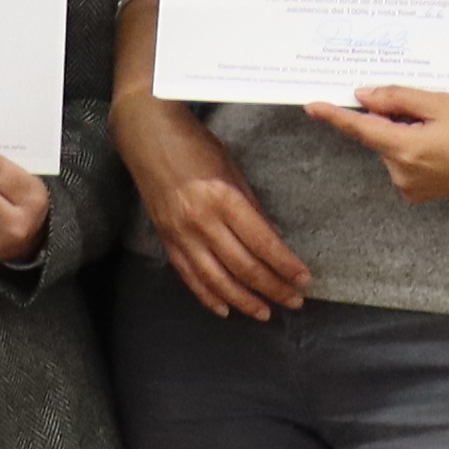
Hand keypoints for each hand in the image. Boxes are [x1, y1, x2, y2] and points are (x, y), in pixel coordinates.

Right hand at [114, 93, 313, 317]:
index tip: (303, 279)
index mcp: (223, 198)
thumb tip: (274, 239)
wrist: (145, 136)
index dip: (285, 264)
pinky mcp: (166, 241)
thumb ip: (251, 206)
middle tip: (294, 301)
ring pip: (217, 280)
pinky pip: (189, 277)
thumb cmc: (193, 144)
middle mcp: (201, 221)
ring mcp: (181, 235)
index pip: (262, 242)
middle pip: (243, 267)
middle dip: (272, 288)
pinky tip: (225, 309)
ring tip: (265, 312)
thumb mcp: (231, 168)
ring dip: (243, 301)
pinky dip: (208, 296)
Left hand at [306, 83, 448, 207]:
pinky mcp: (425, 193)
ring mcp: (415, 188)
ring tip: (448, 124)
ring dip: (408, 130)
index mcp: (408, 150)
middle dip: (394, 116)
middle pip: (381, 135)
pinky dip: (417, 145)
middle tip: (430, 105)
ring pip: (395, 147)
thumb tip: (364, 96)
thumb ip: (398, 98)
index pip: (361, 129)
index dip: (335, 116)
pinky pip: (408, 161)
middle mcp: (405, 175)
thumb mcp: (442, 102)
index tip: (312, 106)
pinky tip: (448, 139)